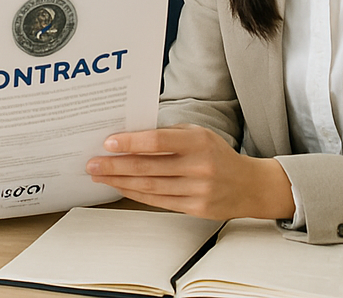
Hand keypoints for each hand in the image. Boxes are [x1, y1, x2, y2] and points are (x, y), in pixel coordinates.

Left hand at [86, 123, 294, 220]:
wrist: (249, 185)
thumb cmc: (216, 153)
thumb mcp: (197, 134)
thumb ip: (167, 134)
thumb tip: (129, 135)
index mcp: (198, 141)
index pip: (158, 142)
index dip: (131, 143)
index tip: (108, 143)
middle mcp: (198, 166)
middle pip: (149, 167)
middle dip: (116, 166)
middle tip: (93, 163)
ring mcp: (198, 190)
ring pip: (150, 187)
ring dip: (120, 181)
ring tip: (100, 176)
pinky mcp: (196, 209)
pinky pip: (159, 201)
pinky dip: (136, 194)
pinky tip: (120, 187)